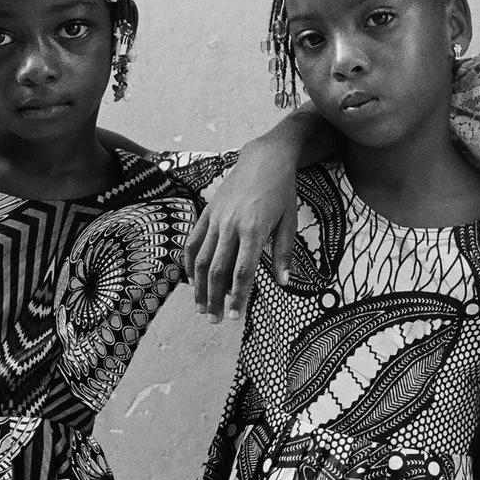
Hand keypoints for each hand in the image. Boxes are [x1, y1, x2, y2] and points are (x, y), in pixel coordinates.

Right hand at [185, 134, 303, 320]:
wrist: (264, 159)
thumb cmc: (282, 192)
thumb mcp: (289, 222)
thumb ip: (284, 254)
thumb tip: (284, 283)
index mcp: (254, 230)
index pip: (243, 272)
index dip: (238, 297)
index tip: (235, 318)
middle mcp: (231, 225)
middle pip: (217, 270)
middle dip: (214, 299)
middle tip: (215, 321)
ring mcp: (215, 218)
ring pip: (200, 259)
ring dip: (199, 287)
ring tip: (201, 308)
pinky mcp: (206, 212)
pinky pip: (193, 242)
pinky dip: (189, 263)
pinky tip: (192, 281)